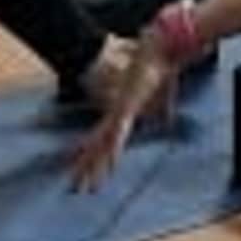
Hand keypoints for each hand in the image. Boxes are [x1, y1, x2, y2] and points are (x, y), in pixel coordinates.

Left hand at [70, 34, 172, 187]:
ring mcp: (119, 113)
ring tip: (84, 186)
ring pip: (102, 146)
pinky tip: (110, 165)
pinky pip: (118, 135)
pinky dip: (113, 151)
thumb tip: (167, 120)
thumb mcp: (164, 99)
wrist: (157, 51)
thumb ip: (162, 111)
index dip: (91, 156)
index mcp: (121, 115)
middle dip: (86, 169)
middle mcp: (115, 116)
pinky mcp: (127, 109)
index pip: (102, 141)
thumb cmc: (160, 72)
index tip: (82, 171)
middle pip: (96, 148)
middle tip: (74, 189)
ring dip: (94, 168)